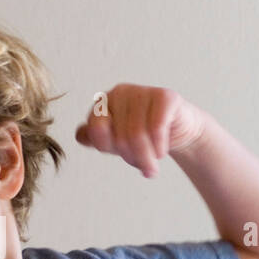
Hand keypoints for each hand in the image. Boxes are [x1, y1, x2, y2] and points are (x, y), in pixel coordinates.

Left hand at [75, 84, 205, 177]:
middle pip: (119, 136)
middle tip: (143, 167)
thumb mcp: (114, 140)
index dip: (107, 146)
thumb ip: (93, 137)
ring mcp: (142, 91)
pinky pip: (156, 128)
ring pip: (138, 134)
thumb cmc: (143, 135)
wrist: (178, 130)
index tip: (119, 153)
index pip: (96, 129)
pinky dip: (159, 147)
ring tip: (152, 167)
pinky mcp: (165, 96)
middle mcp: (120, 92)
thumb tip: (80, 134)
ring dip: (147, 158)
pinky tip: (161, 152)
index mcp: (103, 102)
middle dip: (131, 157)